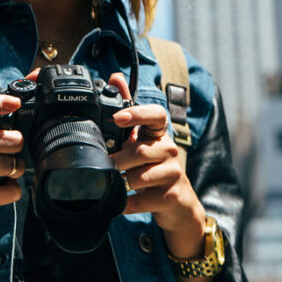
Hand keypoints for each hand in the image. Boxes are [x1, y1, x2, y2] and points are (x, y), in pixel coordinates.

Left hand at [107, 73, 206, 257]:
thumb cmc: (154, 168)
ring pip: (138, 177)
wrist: (177, 205)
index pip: (156, 115)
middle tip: (104, 167)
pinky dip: (125, 203)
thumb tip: (116, 76)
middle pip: (139, 152)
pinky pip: (139, 200)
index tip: (118, 117)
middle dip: (117, 162)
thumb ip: (129, 110)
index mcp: (159, 133)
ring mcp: (173, 174)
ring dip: (121, 183)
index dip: (137, 114)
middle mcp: (169, 150)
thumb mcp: (142, 140)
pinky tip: (121, 203)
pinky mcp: (170, 197)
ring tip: (113, 185)